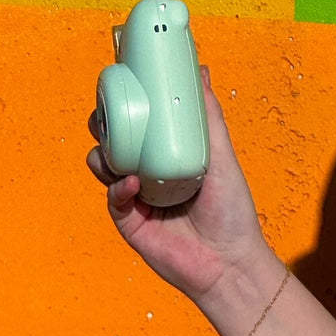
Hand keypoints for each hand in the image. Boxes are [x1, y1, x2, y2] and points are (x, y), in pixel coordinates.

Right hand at [85, 66, 268, 301]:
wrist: (229, 264)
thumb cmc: (231, 213)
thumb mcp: (221, 157)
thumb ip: (208, 116)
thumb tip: (201, 71)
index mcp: (167, 154)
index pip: (138, 122)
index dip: (125, 102)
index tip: (120, 81)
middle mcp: (148, 173)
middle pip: (113, 138)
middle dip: (104, 122)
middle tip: (108, 112)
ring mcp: (136, 197)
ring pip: (104, 164)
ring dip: (103, 151)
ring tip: (117, 150)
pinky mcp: (130, 222)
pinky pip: (112, 198)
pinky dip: (117, 187)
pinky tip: (132, 183)